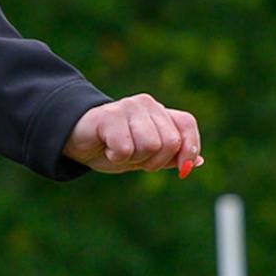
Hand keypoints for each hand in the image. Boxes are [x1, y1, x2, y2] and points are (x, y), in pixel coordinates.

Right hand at [64, 94, 203, 175]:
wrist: (77, 140)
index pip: (187, 124)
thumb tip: (198, 162)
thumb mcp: (146, 156)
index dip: (190, 148)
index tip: (182, 170)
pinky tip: (106, 148)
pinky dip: (115, 156)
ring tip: (119, 150)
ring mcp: (129, 107)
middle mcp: (148, 104)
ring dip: (133, 158)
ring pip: (150, 145)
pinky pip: (125, 148)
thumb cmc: (113, 147)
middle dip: (154, 161)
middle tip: (135, 157)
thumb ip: (171, 157)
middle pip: (170, 142)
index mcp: (160, 113)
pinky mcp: (109, 115)